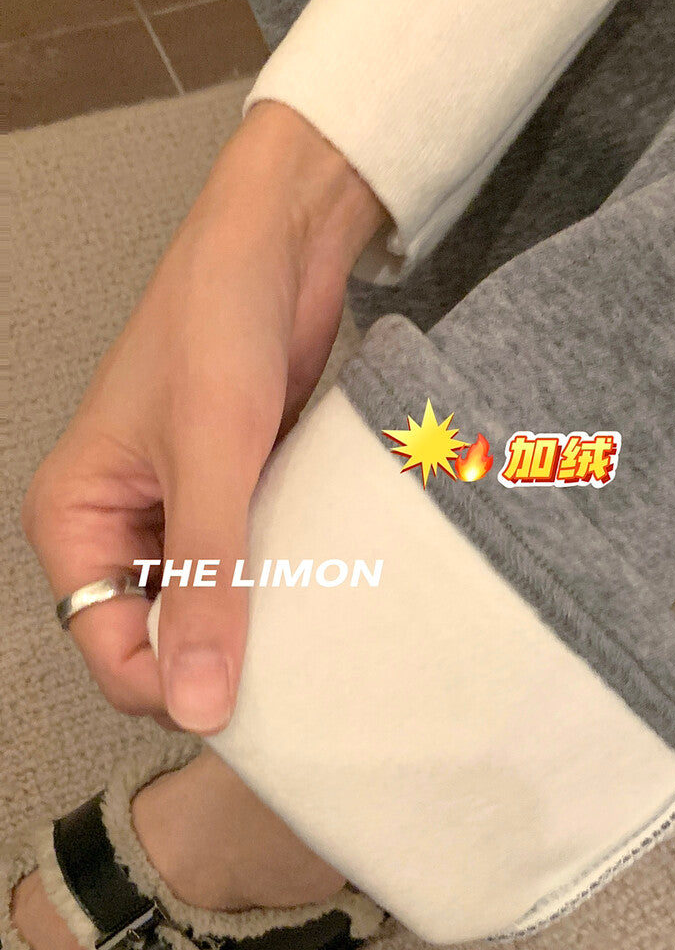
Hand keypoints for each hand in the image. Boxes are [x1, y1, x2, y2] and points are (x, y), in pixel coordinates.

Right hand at [22, 101, 388, 733]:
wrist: (277, 246)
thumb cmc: (217, 325)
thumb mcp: (212, 457)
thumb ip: (207, 581)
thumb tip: (200, 700)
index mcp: (74, 519)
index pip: (108, 649)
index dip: (171, 686)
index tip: (248, 704)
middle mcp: (117, 526)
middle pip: (158, 637)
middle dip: (216, 658)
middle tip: (292, 670)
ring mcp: (178, 514)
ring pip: (209, 607)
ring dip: (257, 623)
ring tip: (314, 633)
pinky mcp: (232, 497)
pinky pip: (250, 568)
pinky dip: (282, 584)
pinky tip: (324, 594)